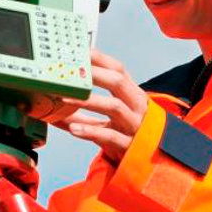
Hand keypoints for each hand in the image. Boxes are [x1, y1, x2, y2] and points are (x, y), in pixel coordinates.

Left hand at [54, 48, 148, 163]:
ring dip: (87, 101)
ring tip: (64, 98)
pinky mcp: (130, 145)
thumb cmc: (130, 132)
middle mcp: (136, 105)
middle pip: (117, 82)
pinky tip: (73, 129)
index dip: (99, 59)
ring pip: (114, 107)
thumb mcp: (114, 115)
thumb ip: (89, 107)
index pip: (118, 69)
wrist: (154, 159)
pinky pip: (109, 136)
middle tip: (69, 72)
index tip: (79, 52)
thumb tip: (57, 100)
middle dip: (93, 74)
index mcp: (132, 94)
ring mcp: (135, 125)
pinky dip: (90, 131)